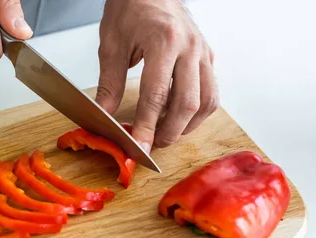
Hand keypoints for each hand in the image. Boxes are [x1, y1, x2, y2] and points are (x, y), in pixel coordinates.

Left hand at [95, 0, 218, 151]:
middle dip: (169, 131)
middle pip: (188, 103)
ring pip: (207, 101)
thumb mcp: (111, 45)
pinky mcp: (208, 55)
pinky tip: (178, 116)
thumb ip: (109, 83)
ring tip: (164, 133)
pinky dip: (196, 111)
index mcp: (164, 41)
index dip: (147, 126)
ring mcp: (202, 51)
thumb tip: (104, 116)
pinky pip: (211, 91)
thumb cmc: (130, 8)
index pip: (157, 95)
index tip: (140, 147)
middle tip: (150, 145)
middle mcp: (189, 47)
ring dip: (187, 125)